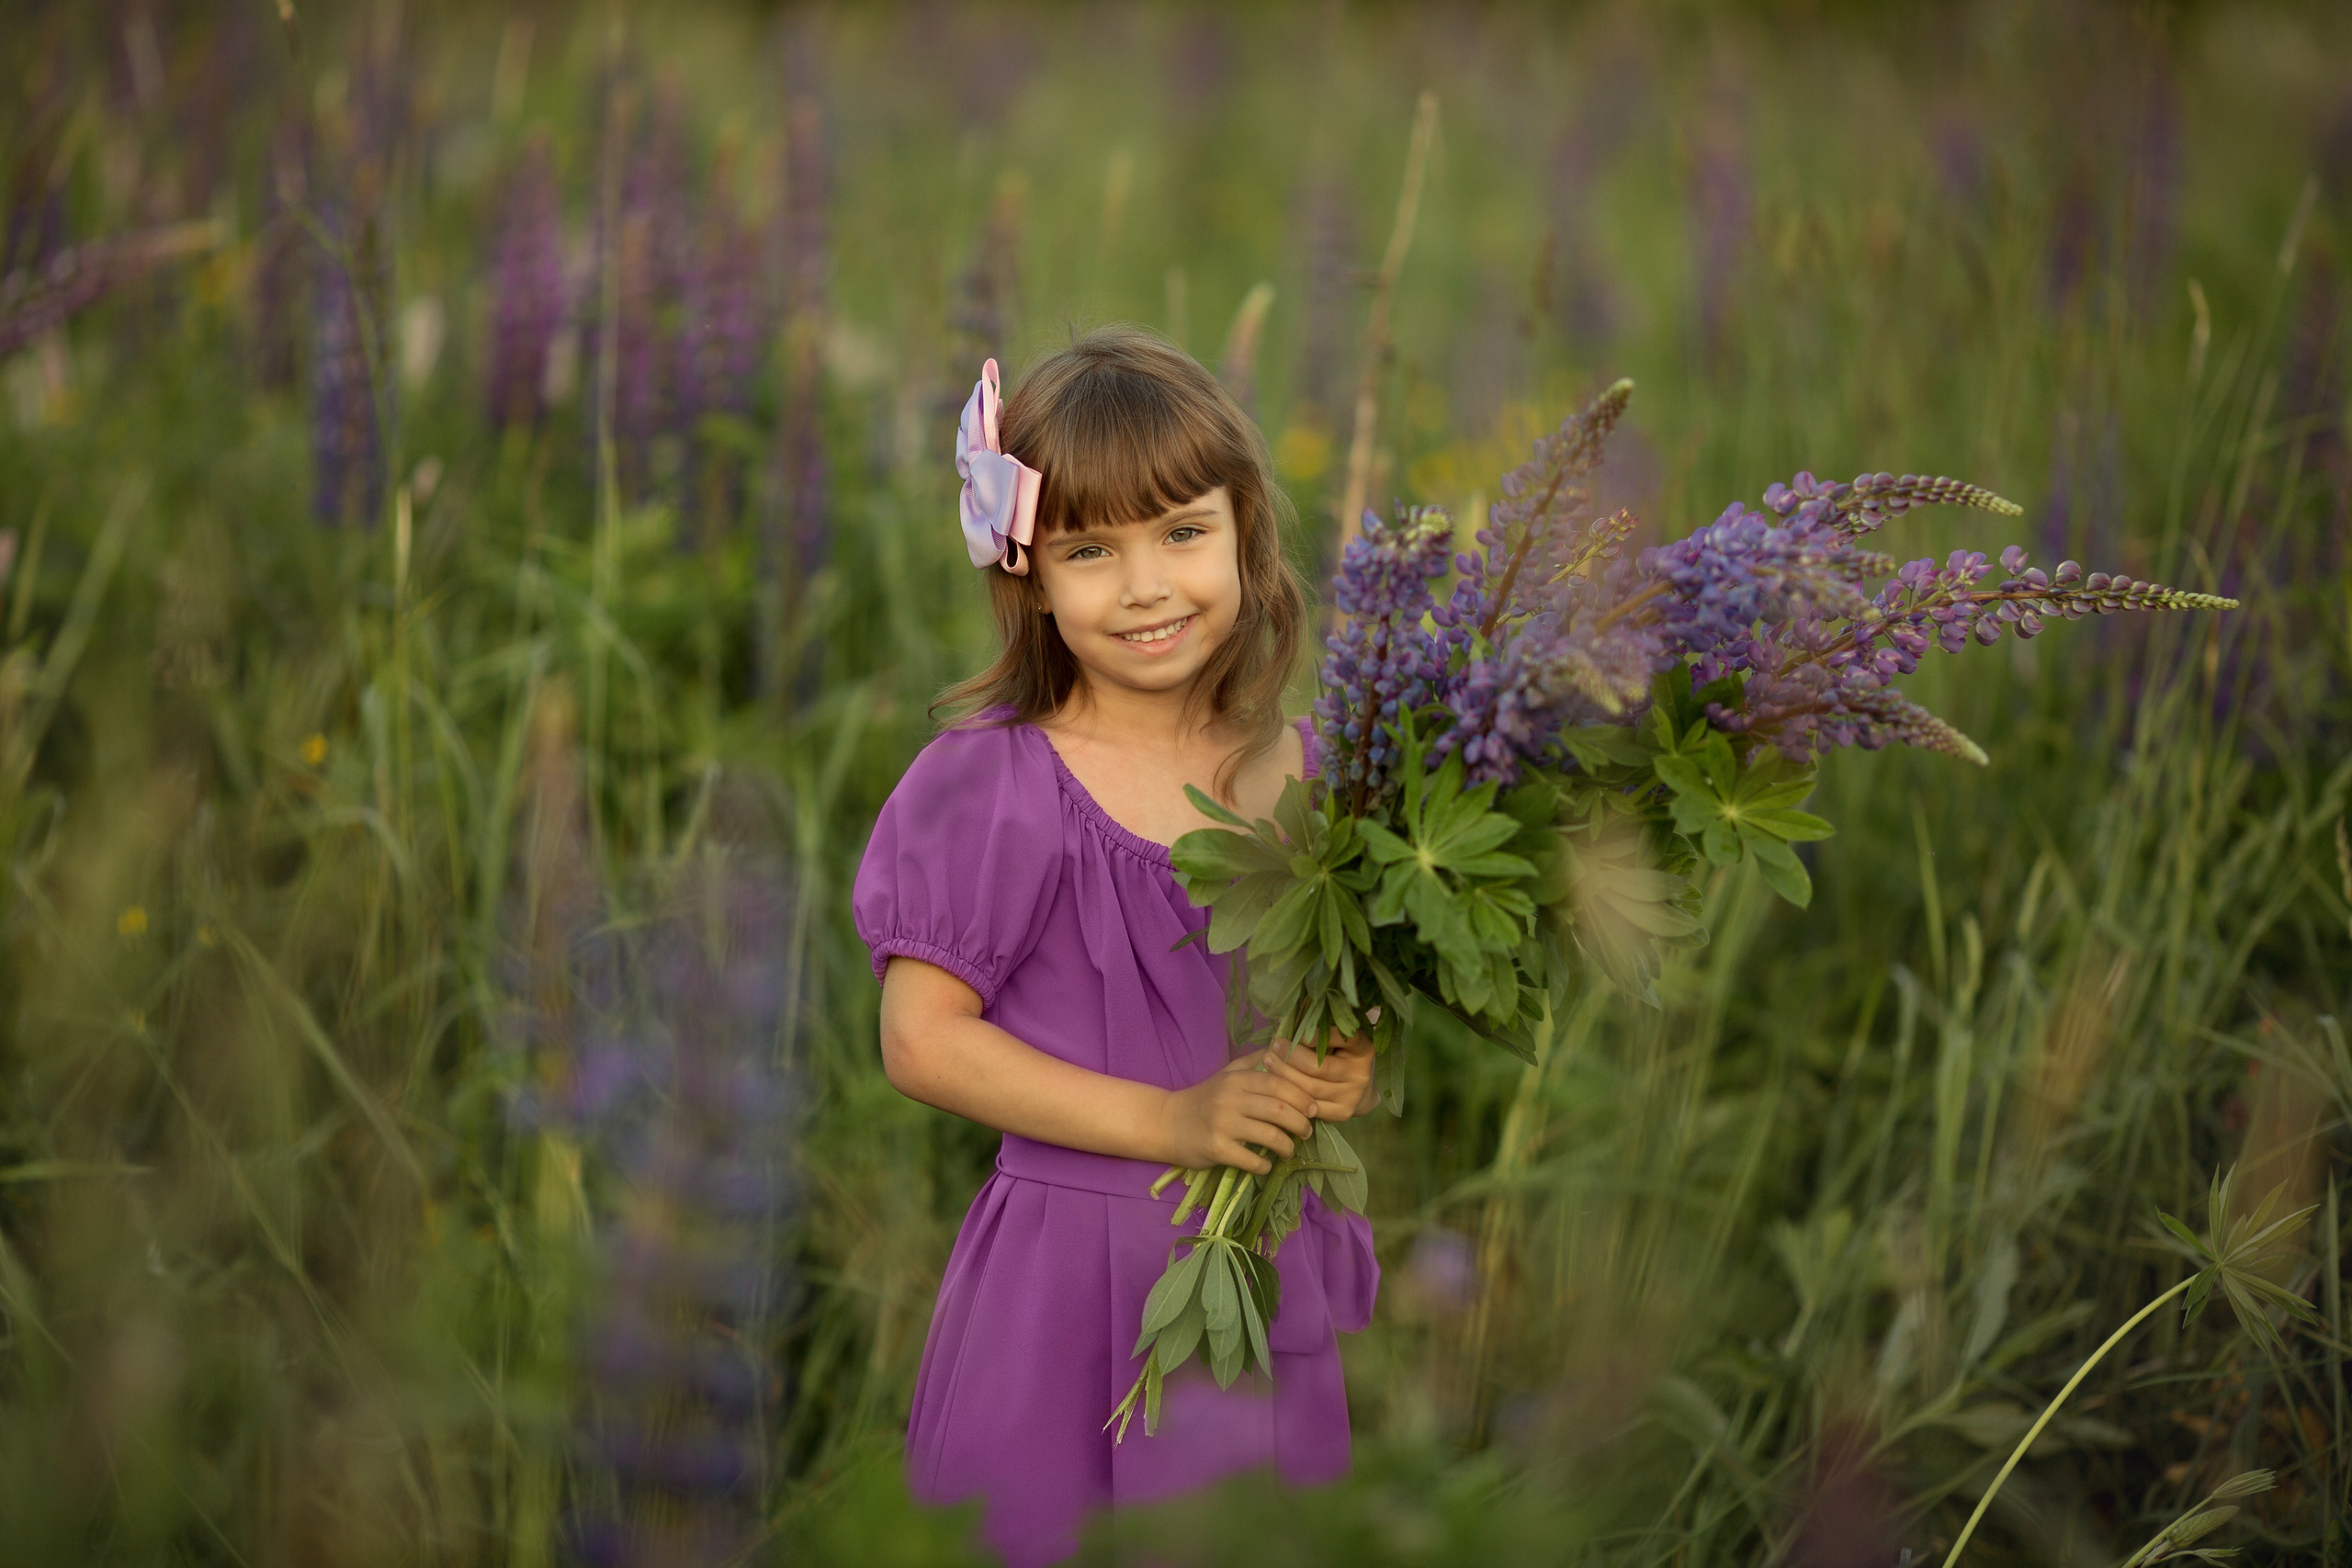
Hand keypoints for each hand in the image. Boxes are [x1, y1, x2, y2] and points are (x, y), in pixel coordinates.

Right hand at [1159, 1055, 1320, 1173]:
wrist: (1168, 1123)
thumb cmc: (1204, 1098)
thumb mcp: (1227, 1074)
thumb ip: (1255, 1062)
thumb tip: (1285, 1049)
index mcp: (1236, 1079)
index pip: (1279, 1084)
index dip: (1302, 1097)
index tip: (1313, 1109)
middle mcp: (1230, 1099)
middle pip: (1279, 1110)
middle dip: (1301, 1123)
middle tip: (1306, 1131)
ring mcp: (1223, 1125)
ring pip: (1270, 1136)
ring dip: (1287, 1146)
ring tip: (1290, 1150)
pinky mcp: (1217, 1149)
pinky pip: (1252, 1160)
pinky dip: (1265, 1165)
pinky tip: (1267, 1164)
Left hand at [1259, 1031, 1378, 1121]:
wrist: (1358, 1090)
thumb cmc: (1340, 1057)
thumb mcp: (1338, 1042)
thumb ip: (1322, 1034)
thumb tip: (1287, 1024)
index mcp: (1363, 1050)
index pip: (1346, 1040)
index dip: (1323, 1037)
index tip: (1301, 1035)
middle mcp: (1360, 1074)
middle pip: (1319, 1067)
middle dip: (1291, 1056)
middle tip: (1274, 1046)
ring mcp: (1352, 1096)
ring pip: (1309, 1087)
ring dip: (1284, 1074)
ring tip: (1268, 1061)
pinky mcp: (1341, 1113)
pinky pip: (1308, 1105)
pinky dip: (1289, 1095)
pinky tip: (1275, 1084)